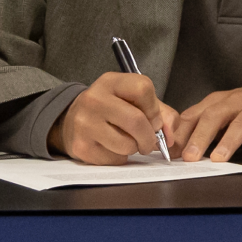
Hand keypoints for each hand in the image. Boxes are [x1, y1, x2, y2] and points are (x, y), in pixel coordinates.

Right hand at [48, 72, 178, 164]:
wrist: (71, 119)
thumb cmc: (112, 108)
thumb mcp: (134, 100)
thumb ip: (161, 113)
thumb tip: (170, 137)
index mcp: (110, 82)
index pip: (143, 89)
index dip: (154, 109)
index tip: (153, 120)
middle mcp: (94, 99)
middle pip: (136, 120)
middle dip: (150, 136)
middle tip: (150, 141)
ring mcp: (85, 124)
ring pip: (126, 144)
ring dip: (135, 148)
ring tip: (129, 142)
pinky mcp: (81, 147)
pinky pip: (114, 159)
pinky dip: (120, 157)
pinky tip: (113, 147)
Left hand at [172, 84, 241, 162]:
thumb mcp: (220, 112)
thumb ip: (198, 127)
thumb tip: (176, 150)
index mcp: (217, 102)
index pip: (194, 116)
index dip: (181, 134)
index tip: (171, 152)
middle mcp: (235, 103)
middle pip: (214, 116)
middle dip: (200, 137)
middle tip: (191, 157)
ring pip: (241, 124)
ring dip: (228, 142)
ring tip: (218, 159)